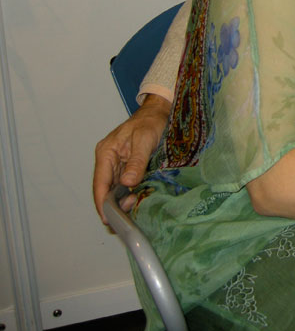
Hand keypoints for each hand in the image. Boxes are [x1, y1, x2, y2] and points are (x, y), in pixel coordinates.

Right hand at [93, 93, 170, 223]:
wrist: (159, 112)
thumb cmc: (151, 122)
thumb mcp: (144, 140)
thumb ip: (136, 162)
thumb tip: (127, 183)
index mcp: (106, 153)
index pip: (100, 183)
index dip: (102, 202)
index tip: (107, 218)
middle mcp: (108, 160)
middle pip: (105, 189)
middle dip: (113, 205)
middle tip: (127, 216)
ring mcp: (117, 164)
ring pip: (114, 189)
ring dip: (122, 201)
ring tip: (135, 207)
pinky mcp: (127, 166)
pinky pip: (124, 185)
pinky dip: (129, 194)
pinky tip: (137, 200)